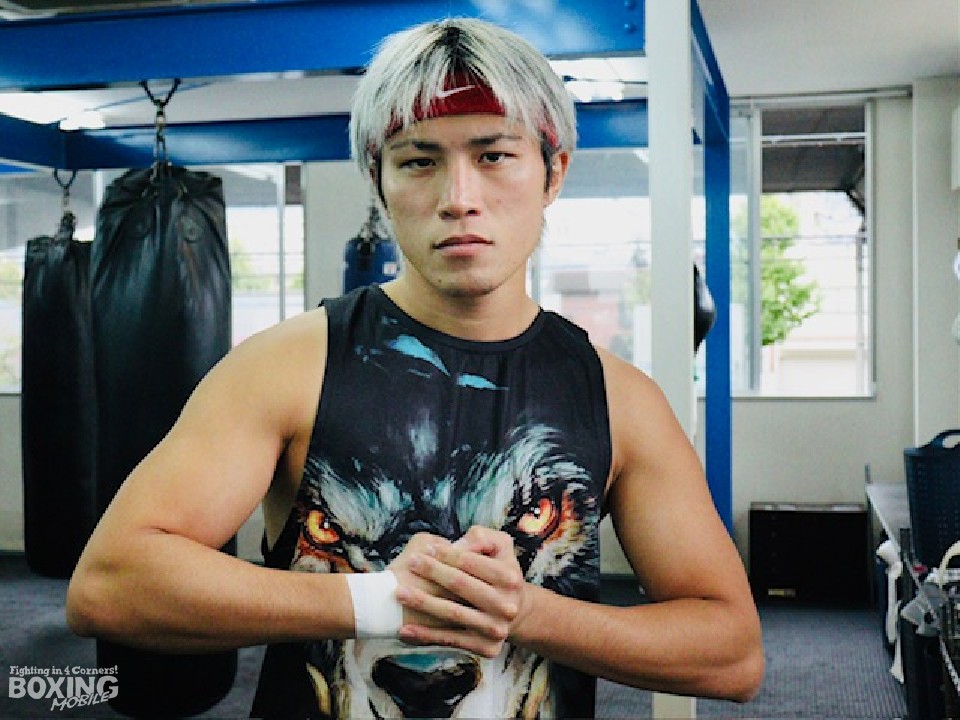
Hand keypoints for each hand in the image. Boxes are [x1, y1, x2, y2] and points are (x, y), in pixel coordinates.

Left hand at [393, 526, 528, 657]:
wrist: (513, 611)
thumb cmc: (497, 571)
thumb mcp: (499, 546)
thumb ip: (480, 538)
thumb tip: (455, 545)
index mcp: (509, 576)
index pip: (471, 561)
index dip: (446, 553)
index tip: (425, 550)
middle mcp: (506, 604)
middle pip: (460, 584)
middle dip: (432, 572)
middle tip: (410, 563)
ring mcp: (496, 628)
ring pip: (453, 613)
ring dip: (423, 603)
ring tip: (400, 594)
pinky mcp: (486, 648)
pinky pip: (451, 640)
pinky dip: (426, 635)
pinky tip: (405, 629)